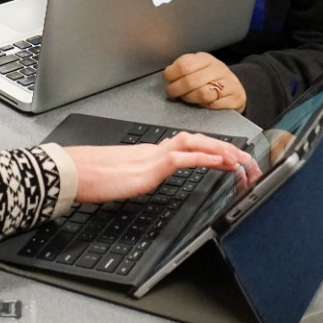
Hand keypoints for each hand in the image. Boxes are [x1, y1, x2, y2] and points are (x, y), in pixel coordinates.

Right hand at [65, 133, 260, 204]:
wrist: (72, 172)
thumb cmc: (90, 176)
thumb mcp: (121, 179)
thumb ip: (135, 177)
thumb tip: (139, 182)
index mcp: (150, 154)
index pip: (189, 146)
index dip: (213, 149)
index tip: (232, 160)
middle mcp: (155, 150)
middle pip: (199, 140)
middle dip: (227, 149)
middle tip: (250, 162)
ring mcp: (153, 156)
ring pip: (196, 144)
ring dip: (224, 151)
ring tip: (244, 161)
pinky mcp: (150, 167)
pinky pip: (184, 158)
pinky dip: (205, 157)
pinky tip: (221, 162)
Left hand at [162, 53, 246, 111]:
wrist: (234, 88)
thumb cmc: (210, 79)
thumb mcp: (197, 68)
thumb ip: (183, 70)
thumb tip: (168, 75)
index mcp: (205, 59)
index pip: (184, 65)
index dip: (171, 75)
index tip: (169, 81)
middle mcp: (218, 68)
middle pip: (190, 81)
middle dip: (177, 90)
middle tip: (173, 93)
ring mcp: (229, 82)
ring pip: (202, 94)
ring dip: (190, 99)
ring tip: (188, 98)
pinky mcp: (235, 97)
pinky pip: (214, 105)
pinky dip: (205, 106)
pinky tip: (203, 103)